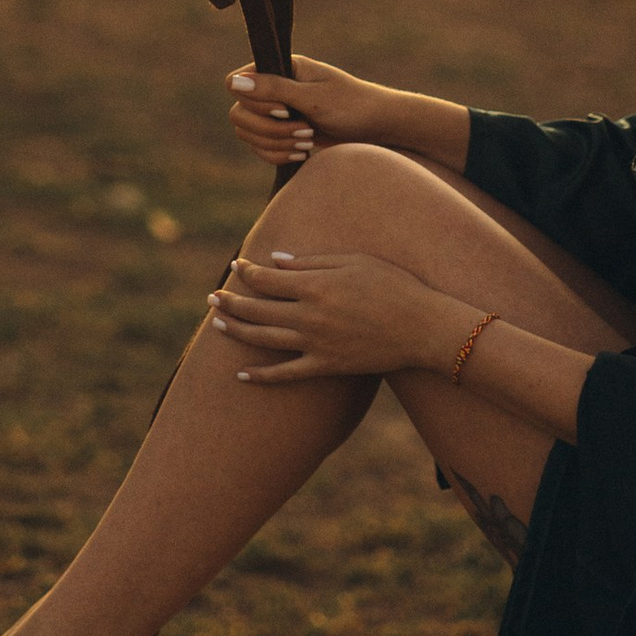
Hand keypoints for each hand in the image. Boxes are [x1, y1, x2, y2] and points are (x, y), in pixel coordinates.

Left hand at [212, 248, 473, 385]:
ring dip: (238, 330)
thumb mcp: (355, 262)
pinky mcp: (326, 366)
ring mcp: (316, 344)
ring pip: (264, 338)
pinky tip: (242, 374)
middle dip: (232, 301)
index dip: (248, 272)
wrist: (423, 327)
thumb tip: (277, 261)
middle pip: (259, 307)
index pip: (268, 279)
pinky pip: (286, 374)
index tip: (237, 267)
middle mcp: (309, 315)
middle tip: (212, 297)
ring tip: (217, 324)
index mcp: (316, 285)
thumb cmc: (394, 285)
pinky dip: (261, 375)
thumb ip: (313, 262)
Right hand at [224, 55, 396, 169]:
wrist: (376, 128)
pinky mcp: (280, 134)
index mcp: (279, 68)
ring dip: (276, 144)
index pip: (235, 84)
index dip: (255, 102)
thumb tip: (233, 82)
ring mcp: (274, 113)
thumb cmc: (351, 106)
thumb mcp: (313, 97)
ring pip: (247, 134)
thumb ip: (273, 89)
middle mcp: (272, 88)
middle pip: (238, 114)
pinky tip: (304, 153)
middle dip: (269, 130)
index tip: (286, 110)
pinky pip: (260, 149)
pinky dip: (278, 155)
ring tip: (308, 142)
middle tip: (305, 131)